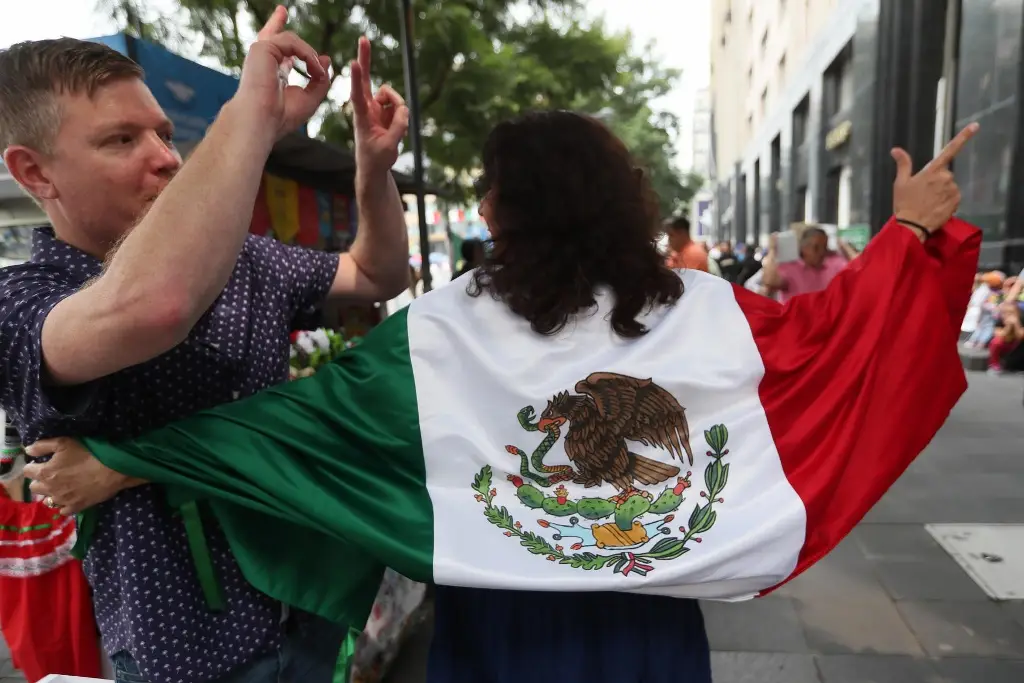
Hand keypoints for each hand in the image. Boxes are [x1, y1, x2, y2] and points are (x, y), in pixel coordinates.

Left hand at [23, 438, 143, 515]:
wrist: (112, 469)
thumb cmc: (88, 453)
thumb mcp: (64, 443)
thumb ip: (42, 446)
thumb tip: (27, 451)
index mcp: (44, 472)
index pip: (27, 471)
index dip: (34, 466)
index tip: (42, 462)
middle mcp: (49, 489)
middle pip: (34, 487)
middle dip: (40, 480)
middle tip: (52, 474)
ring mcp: (62, 500)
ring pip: (47, 500)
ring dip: (51, 493)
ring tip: (62, 486)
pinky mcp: (75, 507)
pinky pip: (62, 510)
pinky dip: (64, 504)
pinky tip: (70, 497)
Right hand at [235, 9, 330, 140]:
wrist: (262, 120)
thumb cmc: (282, 116)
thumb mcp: (310, 98)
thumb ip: (319, 79)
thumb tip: (326, 59)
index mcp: (273, 74)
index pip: (281, 54)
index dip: (289, 46)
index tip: (295, 44)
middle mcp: (265, 62)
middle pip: (272, 36)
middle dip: (277, 22)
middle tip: (282, 10)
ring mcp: (262, 54)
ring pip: (292, 41)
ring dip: (311, 56)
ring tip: (318, 73)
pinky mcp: (262, 48)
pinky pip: (293, 42)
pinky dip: (308, 55)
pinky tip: (314, 69)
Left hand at [350, 37, 409, 174]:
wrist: (375, 167)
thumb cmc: (377, 158)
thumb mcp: (389, 146)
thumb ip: (398, 126)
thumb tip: (404, 108)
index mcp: (362, 118)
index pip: (358, 95)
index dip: (357, 79)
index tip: (354, 63)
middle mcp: (367, 108)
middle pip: (367, 80)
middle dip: (366, 59)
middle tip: (364, 39)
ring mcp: (377, 108)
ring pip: (392, 97)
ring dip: (399, 108)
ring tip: (397, 128)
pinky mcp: (386, 111)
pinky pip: (399, 106)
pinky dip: (402, 116)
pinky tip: (398, 129)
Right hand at [892, 122, 978, 233]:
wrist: (912, 226)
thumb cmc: (904, 204)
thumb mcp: (900, 183)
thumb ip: (903, 164)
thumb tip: (896, 150)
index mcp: (932, 170)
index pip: (950, 150)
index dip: (964, 137)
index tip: (975, 126)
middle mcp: (945, 177)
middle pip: (944, 174)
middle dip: (936, 181)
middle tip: (923, 194)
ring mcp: (952, 189)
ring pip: (949, 186)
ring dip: (941, 192)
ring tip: (928, 203)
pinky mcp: (956, 200)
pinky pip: (953, 197)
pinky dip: (946, 201)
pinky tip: (935, 208)